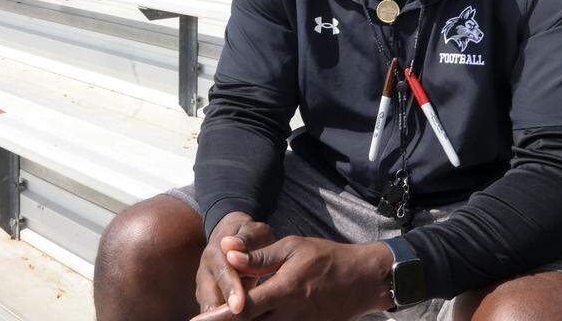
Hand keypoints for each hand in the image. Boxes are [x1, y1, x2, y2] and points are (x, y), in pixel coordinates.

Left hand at [190, 236, 393, 320]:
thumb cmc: (326, 258)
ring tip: (222, 318)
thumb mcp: (293, 248)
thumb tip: (227, 253)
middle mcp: (290, 315)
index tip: (198, 320)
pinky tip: (254, 319)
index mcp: (284, 291)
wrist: (363, 280)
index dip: (219, 317)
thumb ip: (259, 256)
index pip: (244, 308)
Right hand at [195, 211, 276, 313]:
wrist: (231, 238)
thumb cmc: (248, 236)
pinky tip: (245, 320)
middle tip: (238, 319)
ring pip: (210, 310)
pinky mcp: (209, 302)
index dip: (231, 290)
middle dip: (222, 314)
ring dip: (223, 318)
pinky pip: (216, 315)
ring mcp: (204, 290)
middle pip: (211, 299)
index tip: (238, 306)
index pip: (223, 274)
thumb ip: (244, 239)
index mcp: (214, 254)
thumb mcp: (251, 231)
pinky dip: (226, 319)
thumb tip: (230, 245)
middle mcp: (204, 274)